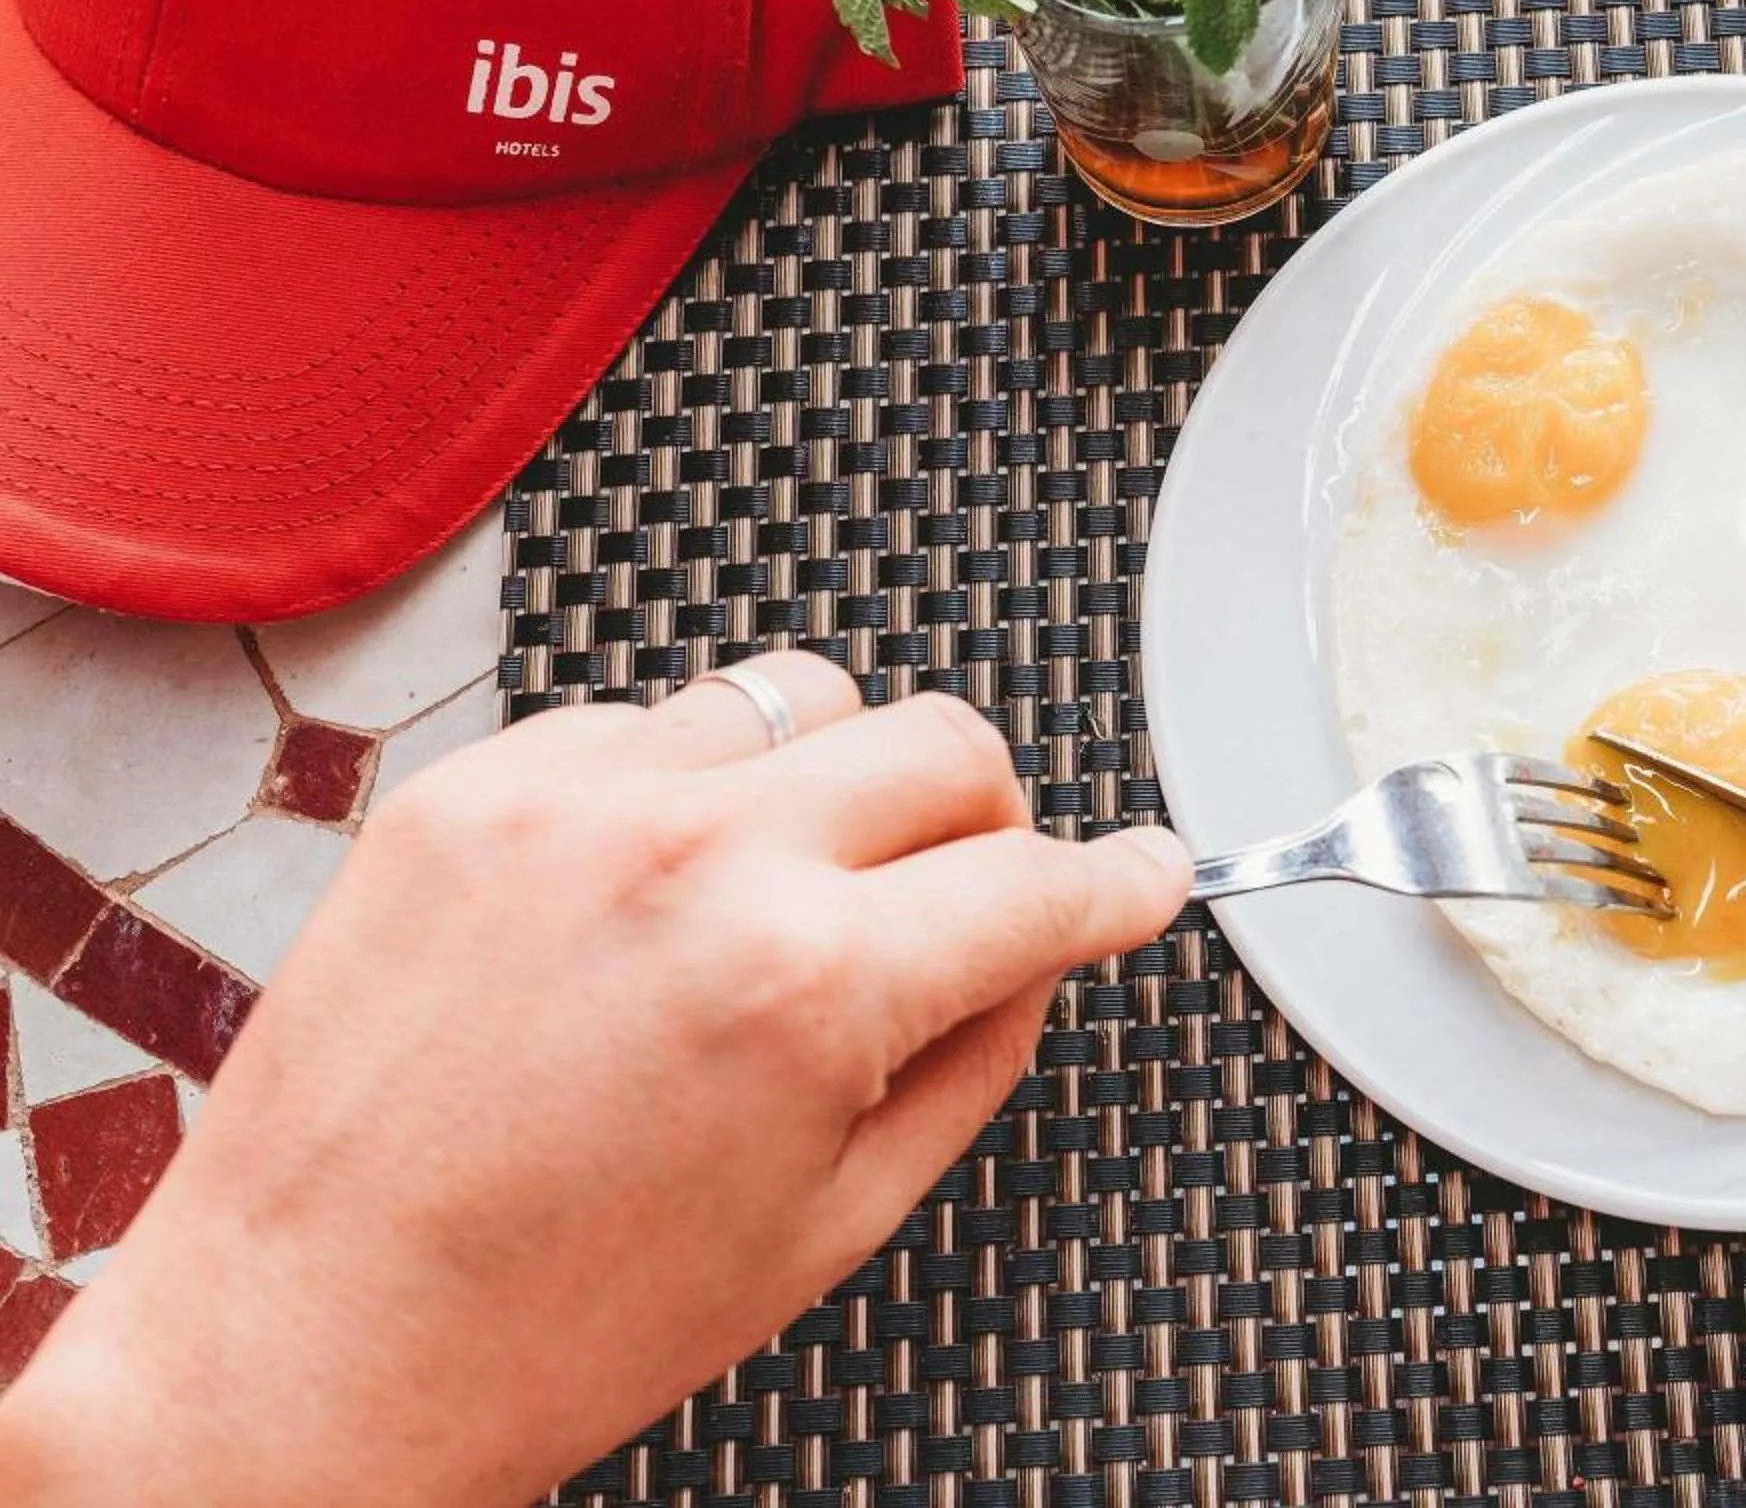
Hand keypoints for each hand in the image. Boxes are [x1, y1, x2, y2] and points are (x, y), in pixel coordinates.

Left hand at [0, 658, 1189, 1507]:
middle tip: (961, 896)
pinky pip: (649, 722)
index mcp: (811, 985)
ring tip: (785, 890)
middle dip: (991, 823)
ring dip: (836, 782)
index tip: (1142, 874)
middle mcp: (700, 857)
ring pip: (803, 695)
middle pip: (946, 741)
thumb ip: (972, 1061)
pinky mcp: (468, 787)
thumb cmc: (554, 1323)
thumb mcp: (833, 1225)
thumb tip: (1038, 950)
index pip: (1040, 879)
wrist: (306, 1347)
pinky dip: (685, 790)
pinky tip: (645, 899)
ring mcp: (572, 803)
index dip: (1121, 883)